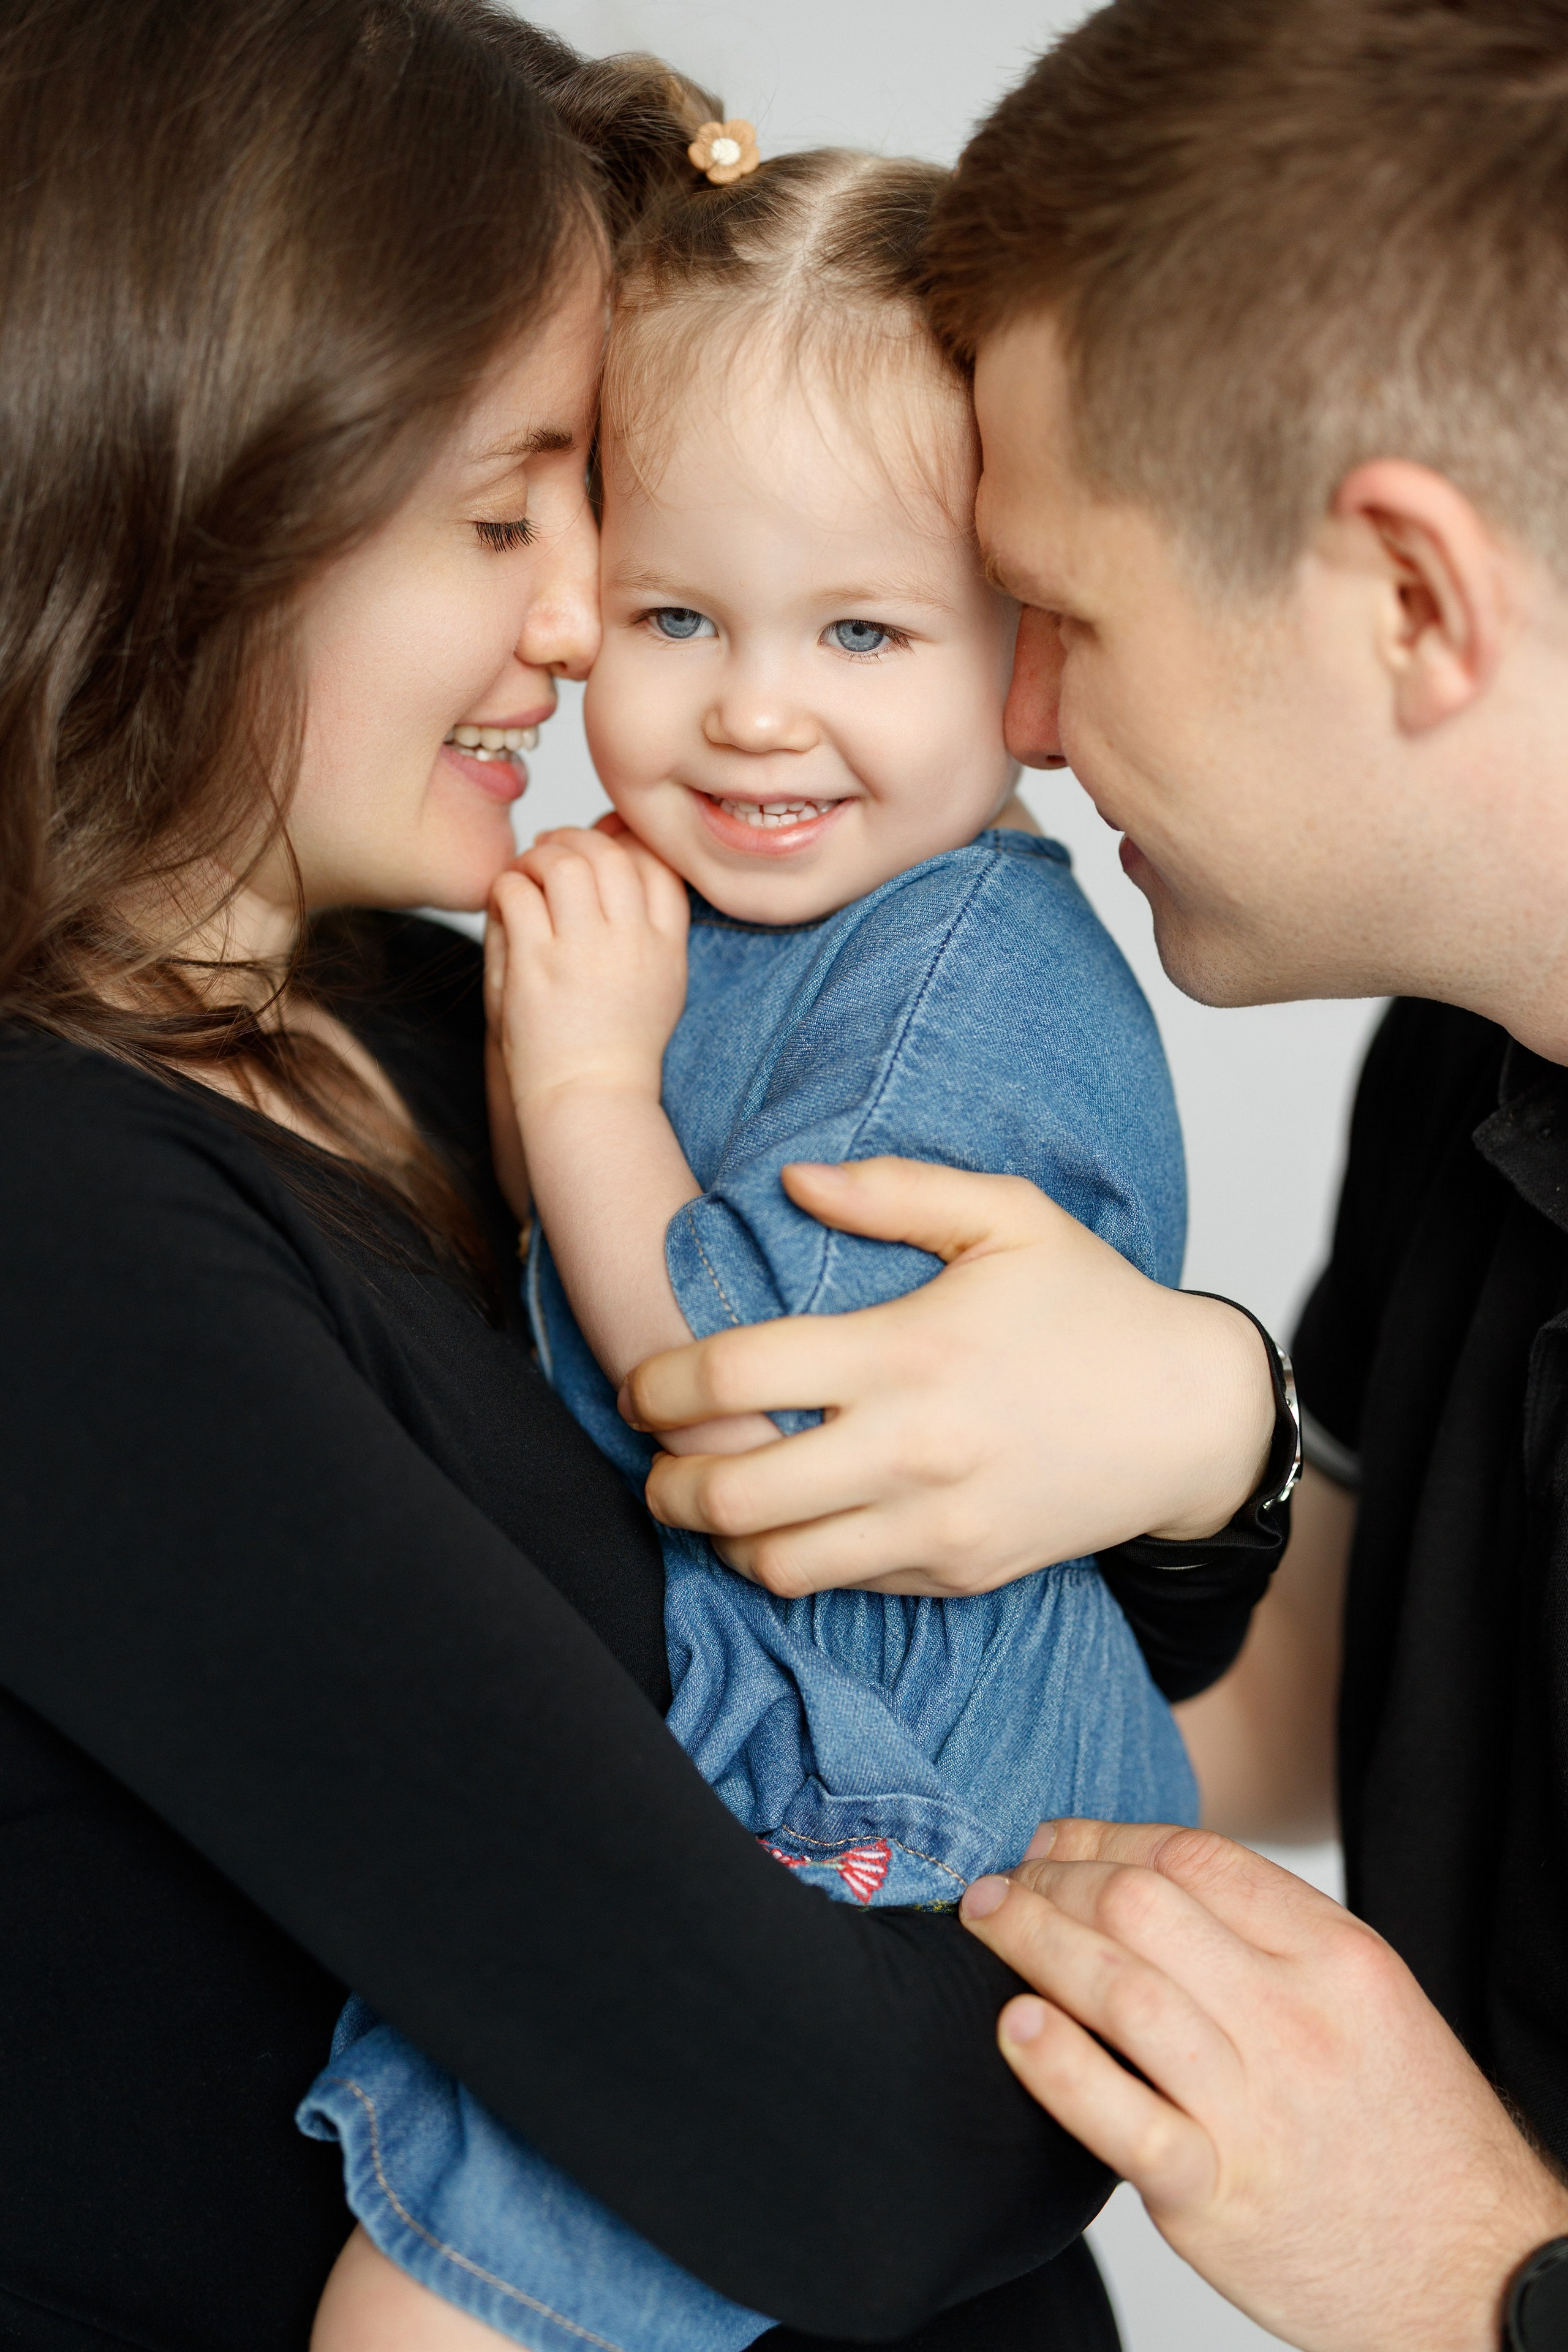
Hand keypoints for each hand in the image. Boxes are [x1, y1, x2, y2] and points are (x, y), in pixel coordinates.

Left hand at [488, 821, 688, 1117]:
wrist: (588, 1096)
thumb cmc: (615, 1046)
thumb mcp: (660, 985)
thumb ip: (650, 926)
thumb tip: (622, 862)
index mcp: (666, 946)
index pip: (658, 865)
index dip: (626, 841)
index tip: (600, 843)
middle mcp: (630, 941)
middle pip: (610, 854)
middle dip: (576, 839)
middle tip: (551, 846)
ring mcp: (583, 951)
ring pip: (564, 863)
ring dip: (538, 856)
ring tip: (526, 870)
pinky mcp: (537, 963)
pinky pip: (519, 894)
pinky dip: (507, 884)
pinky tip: (504, 899)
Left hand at [620, 1156, 1274, 1597]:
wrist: (1190, 1418)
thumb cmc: (1093, 1306)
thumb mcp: (1008, 1216)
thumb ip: (895, 1189)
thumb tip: (792, 1181)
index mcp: (910, 1352)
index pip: (736, 1376)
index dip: (661, 1386)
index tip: (643, 1385)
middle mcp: (913, 1450)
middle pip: (732, 1495)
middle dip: (664, 1483)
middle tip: (655, 1459)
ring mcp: (935, 1525)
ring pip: (774, 1565)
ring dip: (721, 1537)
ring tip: (711, 1499)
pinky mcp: (957, 1572)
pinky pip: (842, 1585)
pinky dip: (795, 1560)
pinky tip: (793, 1518)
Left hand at [959, 1822, 1567, 2350]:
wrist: (1474, 2270)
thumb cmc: (1407, 2128)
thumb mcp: (1367, 1997)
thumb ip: (1270, 1934)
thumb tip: (1145, 1876)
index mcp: (1335, 1956)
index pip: (1193, 1858)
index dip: (1105, 1836)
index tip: (1057, 1838)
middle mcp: (1294, 2019)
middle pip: (1140, 1908)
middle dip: (1053, 1879)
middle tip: (1005, 1881)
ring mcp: (1253, 2108)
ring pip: (1119, 1991)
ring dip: (1033, 1941)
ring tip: (988, 1921)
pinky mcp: (1214, 2195)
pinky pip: (1121, 2117)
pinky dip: (1056, 2066)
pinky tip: (1013, 2026)